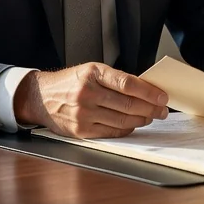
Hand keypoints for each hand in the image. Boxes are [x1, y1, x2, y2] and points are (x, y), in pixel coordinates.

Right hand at [14, 63, 169, 138]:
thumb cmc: (69, 82)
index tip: (162, 96)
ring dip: (142, 120)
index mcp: (92, 73)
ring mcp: (84, 113)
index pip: (127, 83)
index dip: (148, 92)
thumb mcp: (90, 71)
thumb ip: (114, 79)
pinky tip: (133, 125)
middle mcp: (87, 93)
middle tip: (162, 110)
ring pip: (122, 120)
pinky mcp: (82, 130)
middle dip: (150, 108)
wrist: (41, 97)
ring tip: (151, 117)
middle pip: (128, 104)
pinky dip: (127, 129)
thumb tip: (145, 90)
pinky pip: (112, 132)